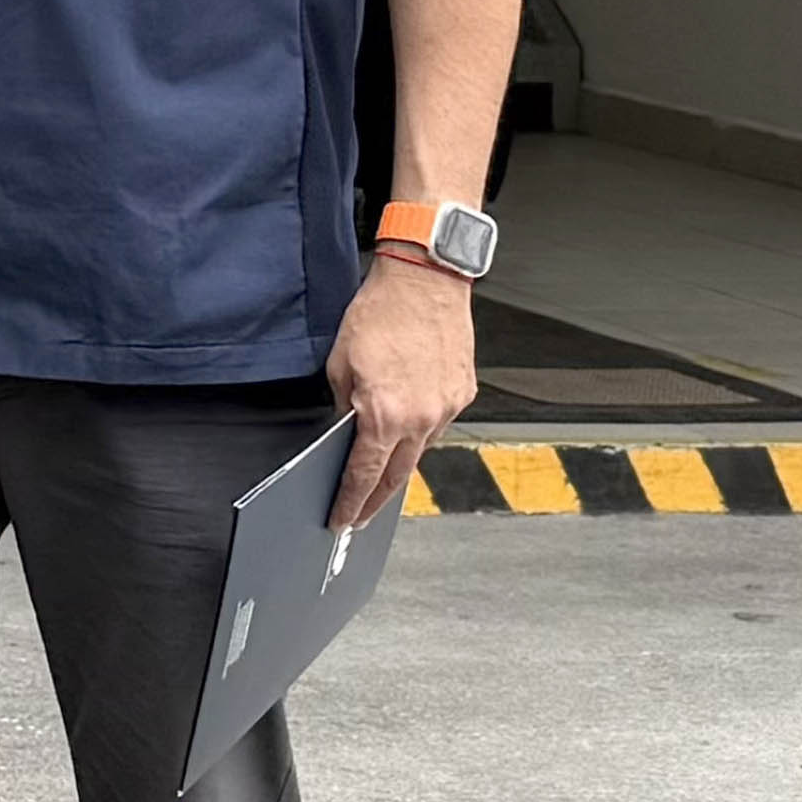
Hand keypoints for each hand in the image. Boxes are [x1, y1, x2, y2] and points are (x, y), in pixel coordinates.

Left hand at [325, 254, 475, 527]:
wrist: (425, 282)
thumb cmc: (379, 315)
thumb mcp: (339, 365)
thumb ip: (344, 407)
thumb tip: (346, 432)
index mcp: (385, 415)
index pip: (364, 474)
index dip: (351, 501)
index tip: (342, 519)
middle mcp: (421, 418)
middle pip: (396, 475)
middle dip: (375, 500)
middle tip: (360, 516)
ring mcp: (447, 407)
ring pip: (420, 451)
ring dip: (398, 464)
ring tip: (378, 476)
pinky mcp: (463, 393)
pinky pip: (437, 425)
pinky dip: (419, 433)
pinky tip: (405, 430)